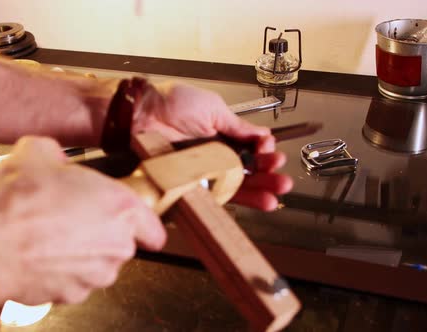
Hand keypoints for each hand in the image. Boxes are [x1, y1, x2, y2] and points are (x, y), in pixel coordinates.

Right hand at [0, 136, 165, 304]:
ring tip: (48, 234)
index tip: (135, 225)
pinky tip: (38, 254)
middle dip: (99, 232)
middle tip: (71, 217)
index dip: (142, 224)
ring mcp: (95, 274)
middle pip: (120, 243)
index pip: (152, 227)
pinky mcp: (71, 295)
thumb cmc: (13, 203)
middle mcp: (115, 244)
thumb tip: (49, 155)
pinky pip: (74, 281)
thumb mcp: (35, 154)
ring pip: (97, 264)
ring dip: (79, 252)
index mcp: (119, 207)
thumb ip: (53, 153)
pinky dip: (60, 271)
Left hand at [133, 82, 292, 210]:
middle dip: (268, 174)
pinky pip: (216, 193)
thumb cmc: (173, 103)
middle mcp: (216, 154)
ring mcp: (204, 170)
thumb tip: (263, 133)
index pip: (251, 147)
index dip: (264, 151)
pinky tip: (257, 199)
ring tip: (276, 194)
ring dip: (259, 190)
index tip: (271, 150)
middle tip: (282, 179)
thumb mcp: (214, 109)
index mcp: (223, 133)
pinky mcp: (192, 183)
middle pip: (247, 169)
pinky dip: (237, 198)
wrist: (144, 113)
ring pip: (236, 184)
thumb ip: (239, 126)